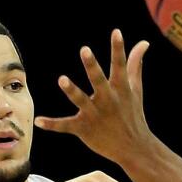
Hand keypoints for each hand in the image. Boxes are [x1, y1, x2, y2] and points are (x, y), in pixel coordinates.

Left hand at [36, 30, 152, 161]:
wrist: (135, 148)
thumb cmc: (133, 114)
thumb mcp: (136, 89)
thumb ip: (135, 64)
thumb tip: (143, 43)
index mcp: (121, 90)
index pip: (120, 66)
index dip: (118, 49)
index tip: (116, 32)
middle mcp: (109, 100)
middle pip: (99, 81)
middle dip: (92, 66)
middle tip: (85, 50)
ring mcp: (96, 115)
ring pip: (82, 101)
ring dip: (72, 91)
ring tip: (62, 79)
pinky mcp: (84, 129)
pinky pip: (66, 126)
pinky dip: (52, 125)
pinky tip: (38, 121)